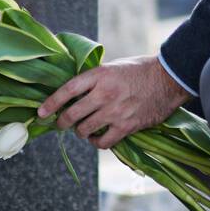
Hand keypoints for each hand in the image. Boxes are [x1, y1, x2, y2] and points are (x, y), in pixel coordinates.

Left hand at [36, 55, 192, 149]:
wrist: (168, 79)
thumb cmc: (140, 70)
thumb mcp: (113, 67)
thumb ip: (95, 79)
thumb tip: (75, 92)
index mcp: (99, 75)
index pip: (67, 91)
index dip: (51, 103)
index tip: (41, 112)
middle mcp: (105, 94)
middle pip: (73, 114)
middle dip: (61, 122)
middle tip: (59, 124)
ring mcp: (115, 111)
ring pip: (85, 130)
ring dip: (80, 132)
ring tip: (83, 129)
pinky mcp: (127, 126)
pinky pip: (103, 142)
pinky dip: (97, 143)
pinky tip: (98, 138)